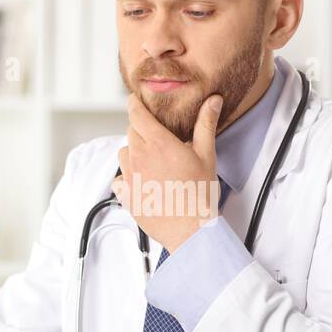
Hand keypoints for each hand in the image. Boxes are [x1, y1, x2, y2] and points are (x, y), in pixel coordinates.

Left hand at [112, 93, 223, 252]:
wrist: (189, 230)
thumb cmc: (199, 194)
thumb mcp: (206, 156)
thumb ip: (205, 125)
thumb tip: (212, 101)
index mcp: (158, 143)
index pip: (136, 114)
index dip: (134, 104)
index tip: (134, 100)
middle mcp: (139, 157)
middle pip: (131, 132)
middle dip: (141, 130)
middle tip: (157, 139)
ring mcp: (130, 177)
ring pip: (124, 154)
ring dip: (134, 153)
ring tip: (152, 162)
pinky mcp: (126, 195)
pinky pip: (119, 179)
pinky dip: (128, 177)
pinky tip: (143, 182)